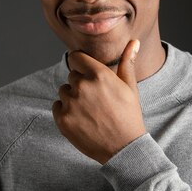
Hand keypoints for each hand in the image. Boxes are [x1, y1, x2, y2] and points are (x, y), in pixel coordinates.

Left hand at [52, 39, 145, 163]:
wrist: (124, 148)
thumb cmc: (129, 115)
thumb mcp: (130, 87)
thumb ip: (127, 62)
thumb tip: (134, 41)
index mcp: (99, 75)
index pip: (75, 57)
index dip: (80, 64)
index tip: (86, 73)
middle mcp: (83, 86)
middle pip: (71, 76)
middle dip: (81, 84)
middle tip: (96, 101)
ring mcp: (71, 103)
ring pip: (64, 91)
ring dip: (72, 98)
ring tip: (90, 111)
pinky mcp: (62, 119)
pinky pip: (57, 106)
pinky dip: (66, 112)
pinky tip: (82, 120)